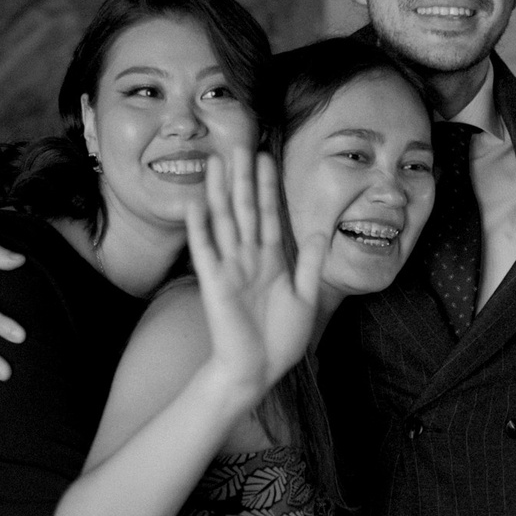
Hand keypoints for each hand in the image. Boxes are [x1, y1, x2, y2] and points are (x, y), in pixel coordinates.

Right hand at [185, 151, 325, 397]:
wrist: (257, 371)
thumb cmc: (280, 339)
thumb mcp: (305, 298)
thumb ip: (310, 264)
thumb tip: (320, 230)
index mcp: (271, 261)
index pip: (269, 215)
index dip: (268, 186)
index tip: (267, 157)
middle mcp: (248, 259)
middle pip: (245, 210)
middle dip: (244, 178)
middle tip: (240, 144)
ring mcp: (230, 269)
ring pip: (224, 222)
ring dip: (220, 193)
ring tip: (216, 163)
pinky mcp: (214, 284)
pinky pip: (205, 251)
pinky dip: (200, 228)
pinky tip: (196, 203)